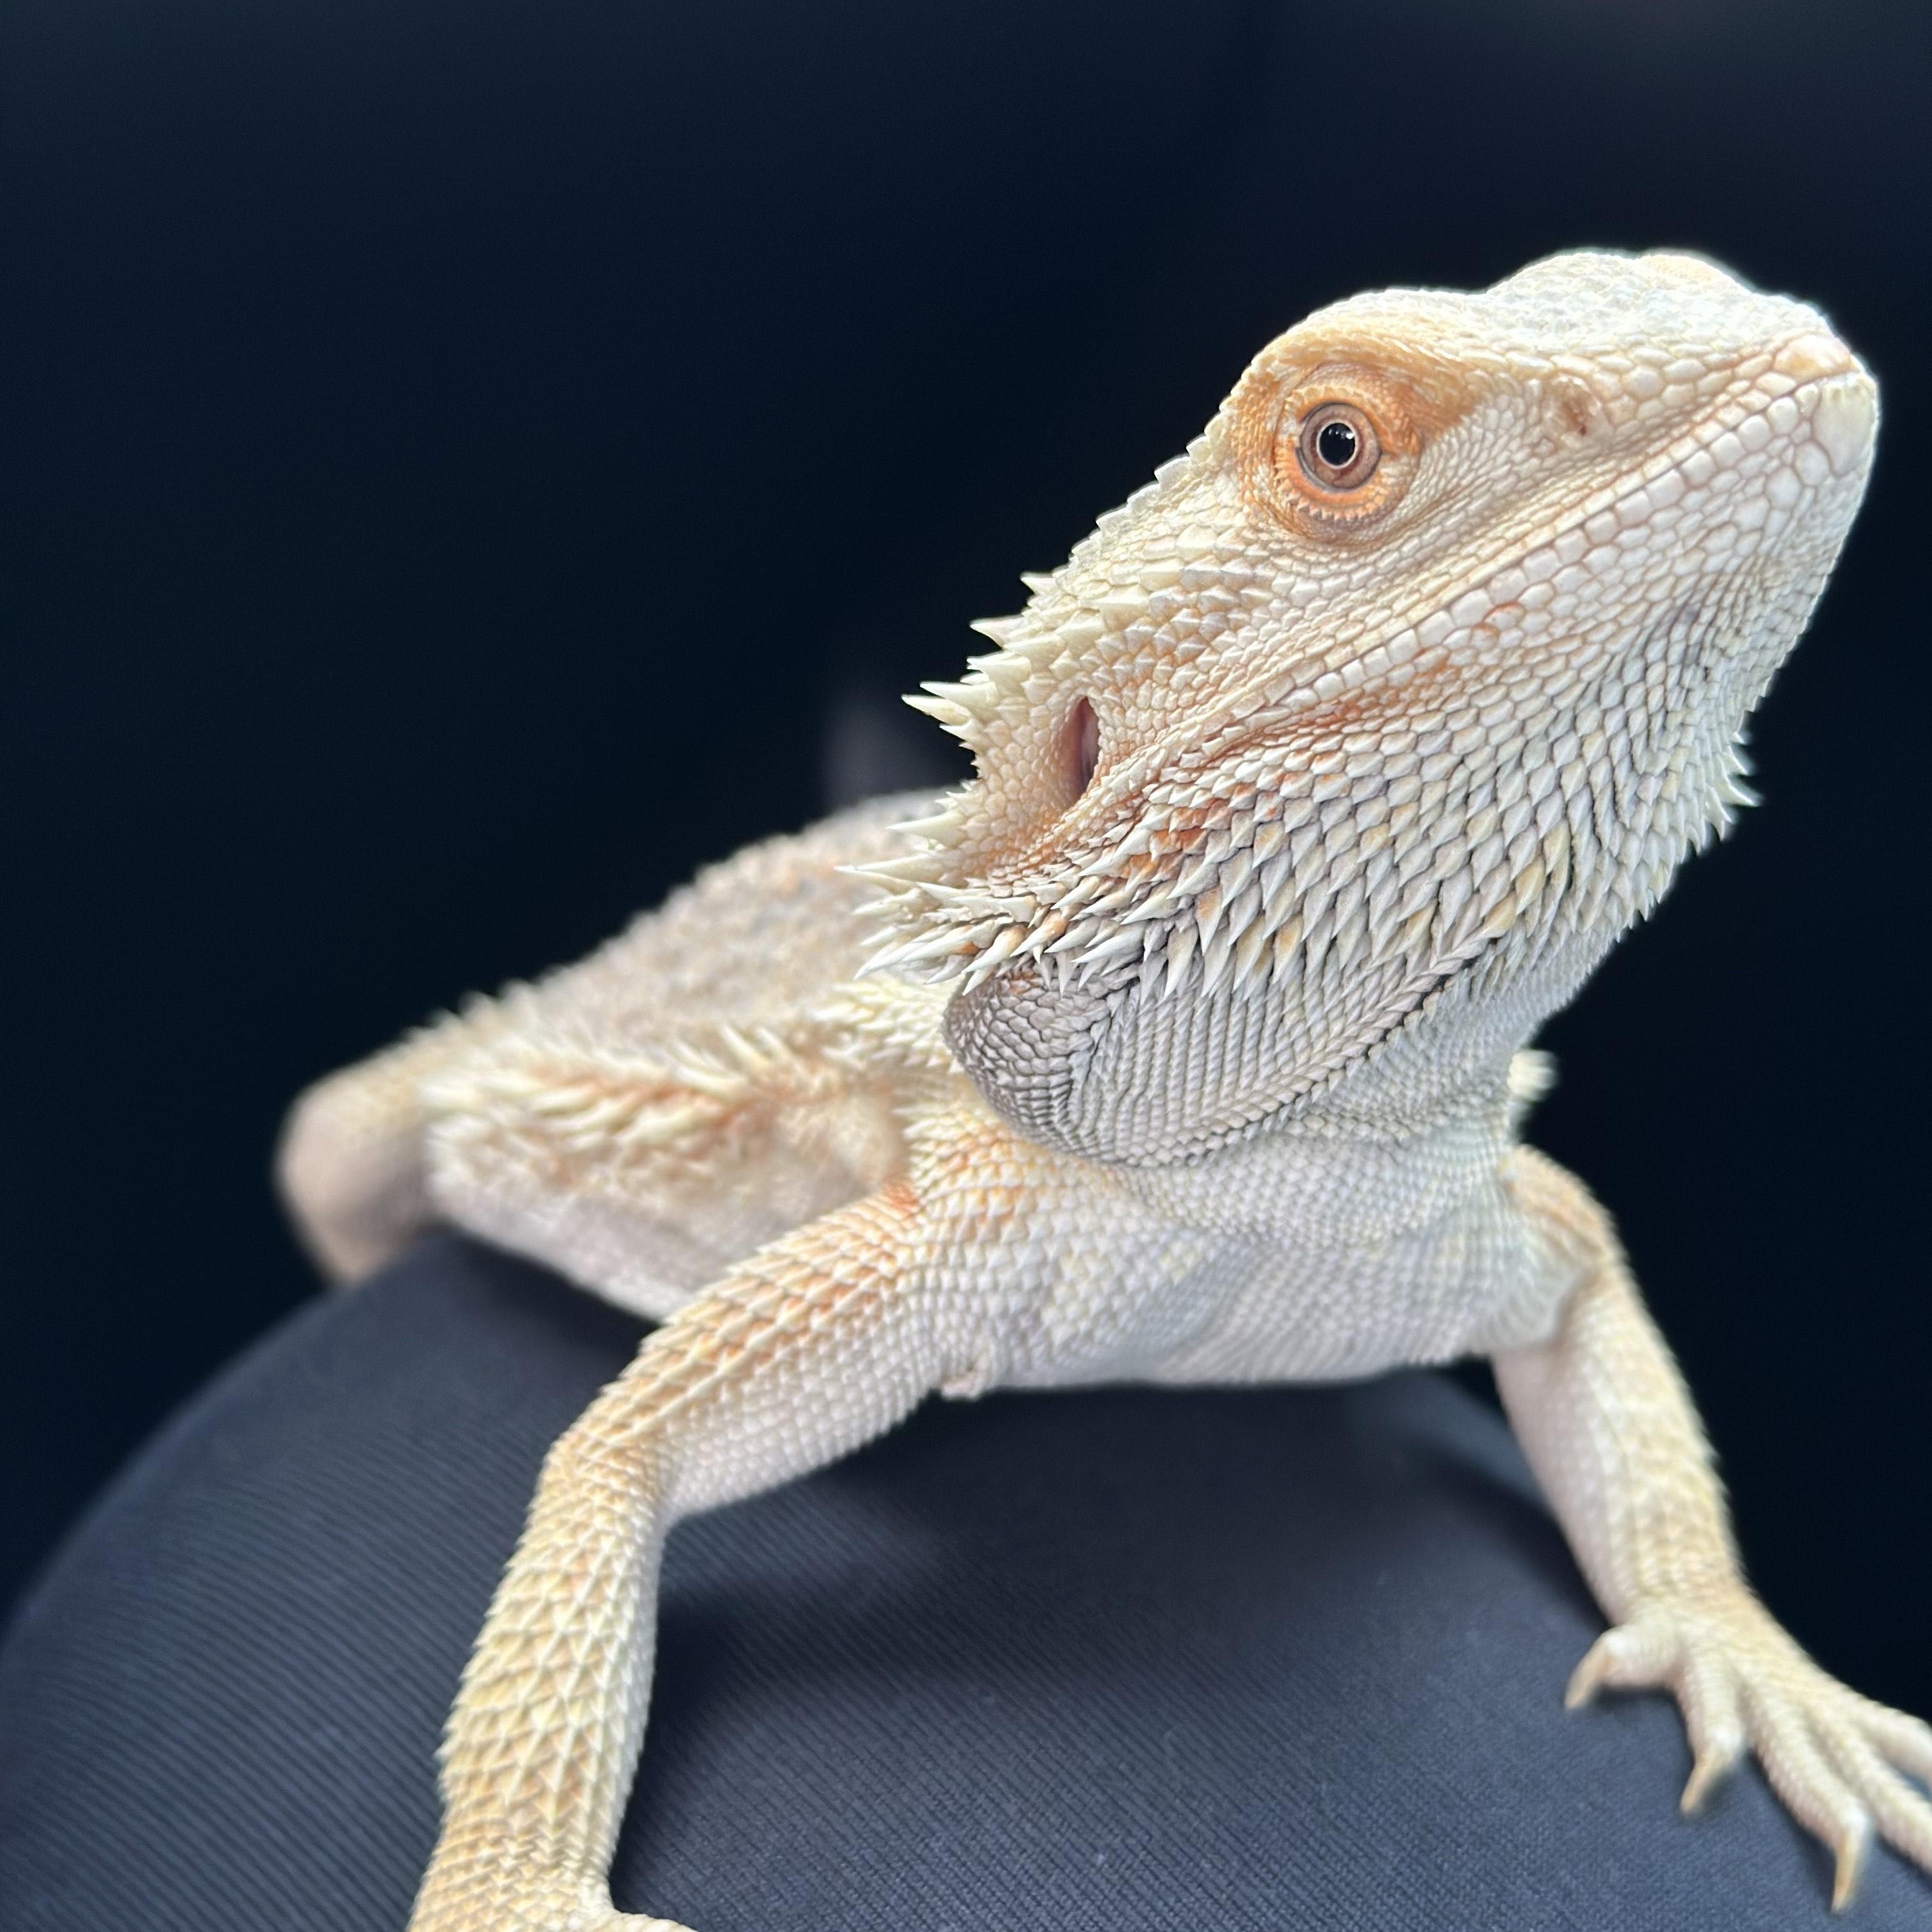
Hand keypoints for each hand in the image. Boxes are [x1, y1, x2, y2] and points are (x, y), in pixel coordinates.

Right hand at [1568, 1584, 1931, 1909]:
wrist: (1677, 1551)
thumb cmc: (1740, 1648)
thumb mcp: (1816, 1699)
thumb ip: (1860, 1745)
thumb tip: (1883, 1826)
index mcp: (1823, 1711)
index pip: (1905, 1756)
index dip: (1927, 1826)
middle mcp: (1779, 1695)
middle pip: (1827, 1775)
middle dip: (1845, 1828)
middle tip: (1851, 1876)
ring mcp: (1717, 1667)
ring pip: (1723, 1725)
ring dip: (1713, 1757)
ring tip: (1697, 1794)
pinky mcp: (1656, 1636)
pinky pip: (1627, 1656)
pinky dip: (1608, 1670)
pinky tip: (1582, 1694)